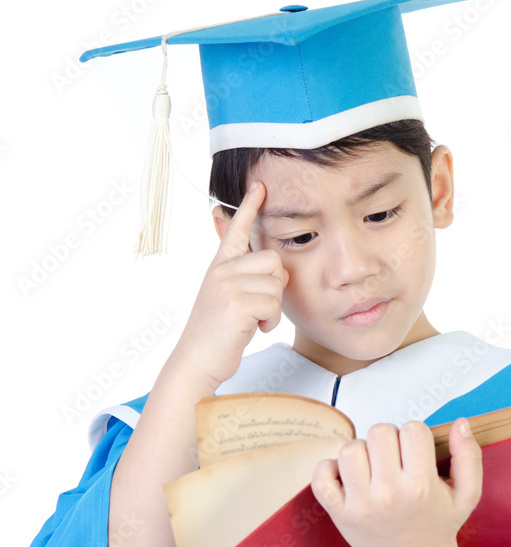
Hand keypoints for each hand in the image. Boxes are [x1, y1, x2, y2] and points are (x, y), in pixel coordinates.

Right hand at [167, 181, 288, 389]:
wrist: (197, 361)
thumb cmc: (218, 334)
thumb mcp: (226, 298)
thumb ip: (242, 278)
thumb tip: (272, 265)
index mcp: (219, 266)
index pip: (236, 229)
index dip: (249, 206)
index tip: (259, 185)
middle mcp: (221, 270)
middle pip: (274, 259)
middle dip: (275, 285)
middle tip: (259, 306)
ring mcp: (226, 285)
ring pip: (276, 283)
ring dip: (272, 307)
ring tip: (254, 320)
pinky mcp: (235, 303)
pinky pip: (273, 303)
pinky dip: (270, 321)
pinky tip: (254, 329)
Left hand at [311, 418, 482, 546]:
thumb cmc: (439, 525)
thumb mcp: (467, 495)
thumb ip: (469, 456)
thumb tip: (461, 423)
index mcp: (422, 485)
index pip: (413, 429)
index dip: (415, 437)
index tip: (415, 454)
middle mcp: (390, 494)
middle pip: (380, 432)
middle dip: (389, 441)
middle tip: (394, 460)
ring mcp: (361, 504)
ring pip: (351, 449)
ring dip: (362, 452)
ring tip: (372, 468)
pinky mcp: (340, 514)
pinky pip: (321, 476)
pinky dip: (328, 469)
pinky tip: (346, 477)